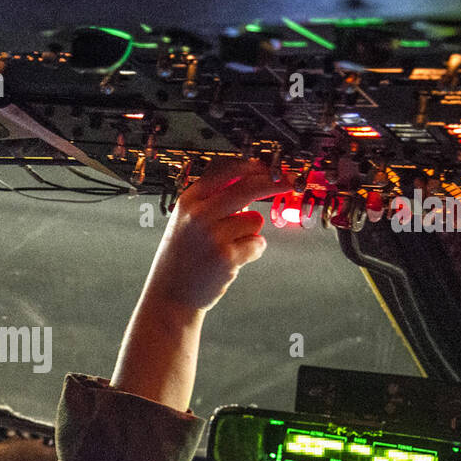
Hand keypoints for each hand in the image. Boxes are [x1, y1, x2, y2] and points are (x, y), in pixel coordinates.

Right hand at [141, 157, 295, 311]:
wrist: (170, 294)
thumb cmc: (182, 257)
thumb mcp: (186, 220)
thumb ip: (212, 199)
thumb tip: (250, 179)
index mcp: (188, 201)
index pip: (225, 170)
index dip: (252, 166)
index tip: (268, 167)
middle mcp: (199, 215)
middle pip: (248, 187)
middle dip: (274, 182)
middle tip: (290, 181)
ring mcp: (213, 235)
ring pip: (255, 220)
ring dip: (251, 232)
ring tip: (229, 247)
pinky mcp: (227, 256)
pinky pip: (257, 243)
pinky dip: (252, 251)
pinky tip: (231, 260)